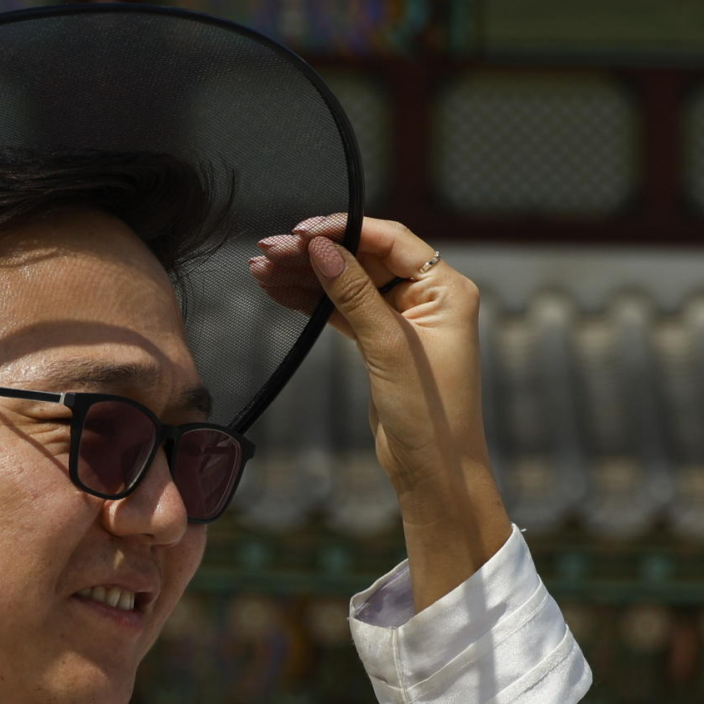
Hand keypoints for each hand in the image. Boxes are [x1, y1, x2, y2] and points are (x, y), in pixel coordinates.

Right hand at [249, 216, 510, 610]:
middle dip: (314, 253)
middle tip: (267, 251)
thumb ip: (354, 294)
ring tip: (258, 269)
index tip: (301, 232)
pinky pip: (341, 310)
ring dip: (304, 276)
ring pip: (346, 283)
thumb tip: (322, 247)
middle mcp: (427, 297)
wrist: (432, 472)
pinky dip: (310, 301)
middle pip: (363, 258)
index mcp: (445, 289)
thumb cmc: (427, 413)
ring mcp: (403, 319)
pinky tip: (275, 290)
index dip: (344, 230)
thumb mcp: (389, 347)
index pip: (390, 240)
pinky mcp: (381, 342)